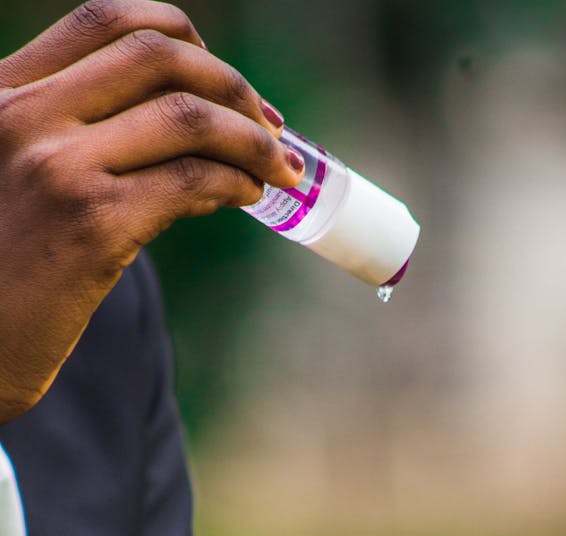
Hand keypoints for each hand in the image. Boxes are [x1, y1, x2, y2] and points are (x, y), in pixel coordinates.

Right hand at [0, 0, 301, 421]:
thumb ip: (67, 134)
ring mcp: (56, 168)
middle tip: (272, 128)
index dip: (183, 37)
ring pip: (188, 118)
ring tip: (279, 171)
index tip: (222, 79)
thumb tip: (187, 124)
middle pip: (159, 59)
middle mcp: (23, 117)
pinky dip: (237, 183)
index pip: (106, 21)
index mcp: (2, 93)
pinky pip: (192, 181)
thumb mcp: (11, 174)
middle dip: (234, 87)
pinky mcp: (92, 226)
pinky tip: (248, 198)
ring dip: (253, 141)